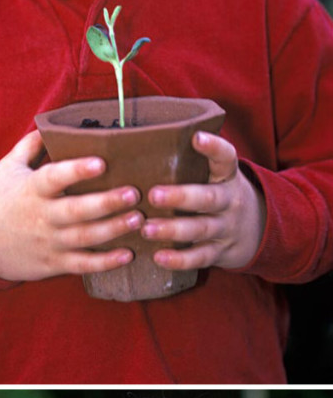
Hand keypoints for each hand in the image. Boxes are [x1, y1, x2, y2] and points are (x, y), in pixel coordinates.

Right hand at [0, 132, 141, 283]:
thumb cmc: (0, 201)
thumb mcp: (8, 168)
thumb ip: (29, 146)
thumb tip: (50, 124)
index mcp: (32, 189)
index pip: (55, 178)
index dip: (77, 170)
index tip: (102, 162)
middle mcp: (41, 216)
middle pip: (77, 210)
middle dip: (107, 202)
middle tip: (134, 193)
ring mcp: (49, 242)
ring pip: (85, 238)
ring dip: (114, 229)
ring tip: (138, 218)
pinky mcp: (54, 263)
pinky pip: (82, 265)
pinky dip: (105, 263)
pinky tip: (128, 254)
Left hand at [146, 137, 264, 282]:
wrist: (257, 230)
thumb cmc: (219, 194)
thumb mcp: (217, 176)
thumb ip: (192, 163)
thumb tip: (141, 142)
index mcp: (227, 176)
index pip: (226, 158)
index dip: (214, 147)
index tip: (196, 137)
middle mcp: (230, 200)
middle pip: (209, 198)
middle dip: (181, 197)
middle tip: (153, 195)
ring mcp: (226, 227)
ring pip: (202, 228)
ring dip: (173, 230)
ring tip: (147, 229)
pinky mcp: (220, 252)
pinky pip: (201, 257)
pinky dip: (180, 259)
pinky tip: (158, 257)